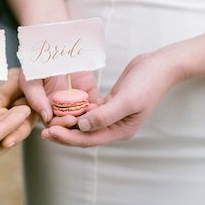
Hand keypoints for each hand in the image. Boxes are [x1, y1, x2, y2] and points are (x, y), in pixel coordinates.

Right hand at [20, 70, 101, 123]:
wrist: (53, 45)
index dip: (60, 125)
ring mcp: (76, 100)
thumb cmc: (36, 63)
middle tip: (78, 119)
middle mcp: (61, 107)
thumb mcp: (30, 80)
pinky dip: (98, 107)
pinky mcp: (90, 92)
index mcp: (46, 107)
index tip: (67, 121)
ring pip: (84, 116)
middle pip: (69, 123)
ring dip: (88, 117)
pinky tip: (98, 106)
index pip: (53, 124)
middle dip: (74, 124)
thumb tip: (46, 118)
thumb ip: (35, 98)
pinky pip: (96, 103)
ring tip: (91, 113)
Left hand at [42, 51, 182, 145]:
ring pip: (85, 124)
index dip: (67, 138)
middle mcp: (115, 127)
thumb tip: (81, 127)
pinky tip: (63, 107)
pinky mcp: (109, 104)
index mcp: (121, 131)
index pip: (89, 140)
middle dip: (64, 134)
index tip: (49, 132)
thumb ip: (104, 116)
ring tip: (49, 120)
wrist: (160, 65)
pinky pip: (89, 111)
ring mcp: (112, 116)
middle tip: (43, 130)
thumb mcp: (126, 100)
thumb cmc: (147, 82)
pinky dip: (77, 110)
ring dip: (68, 123)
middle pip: (84, 135)